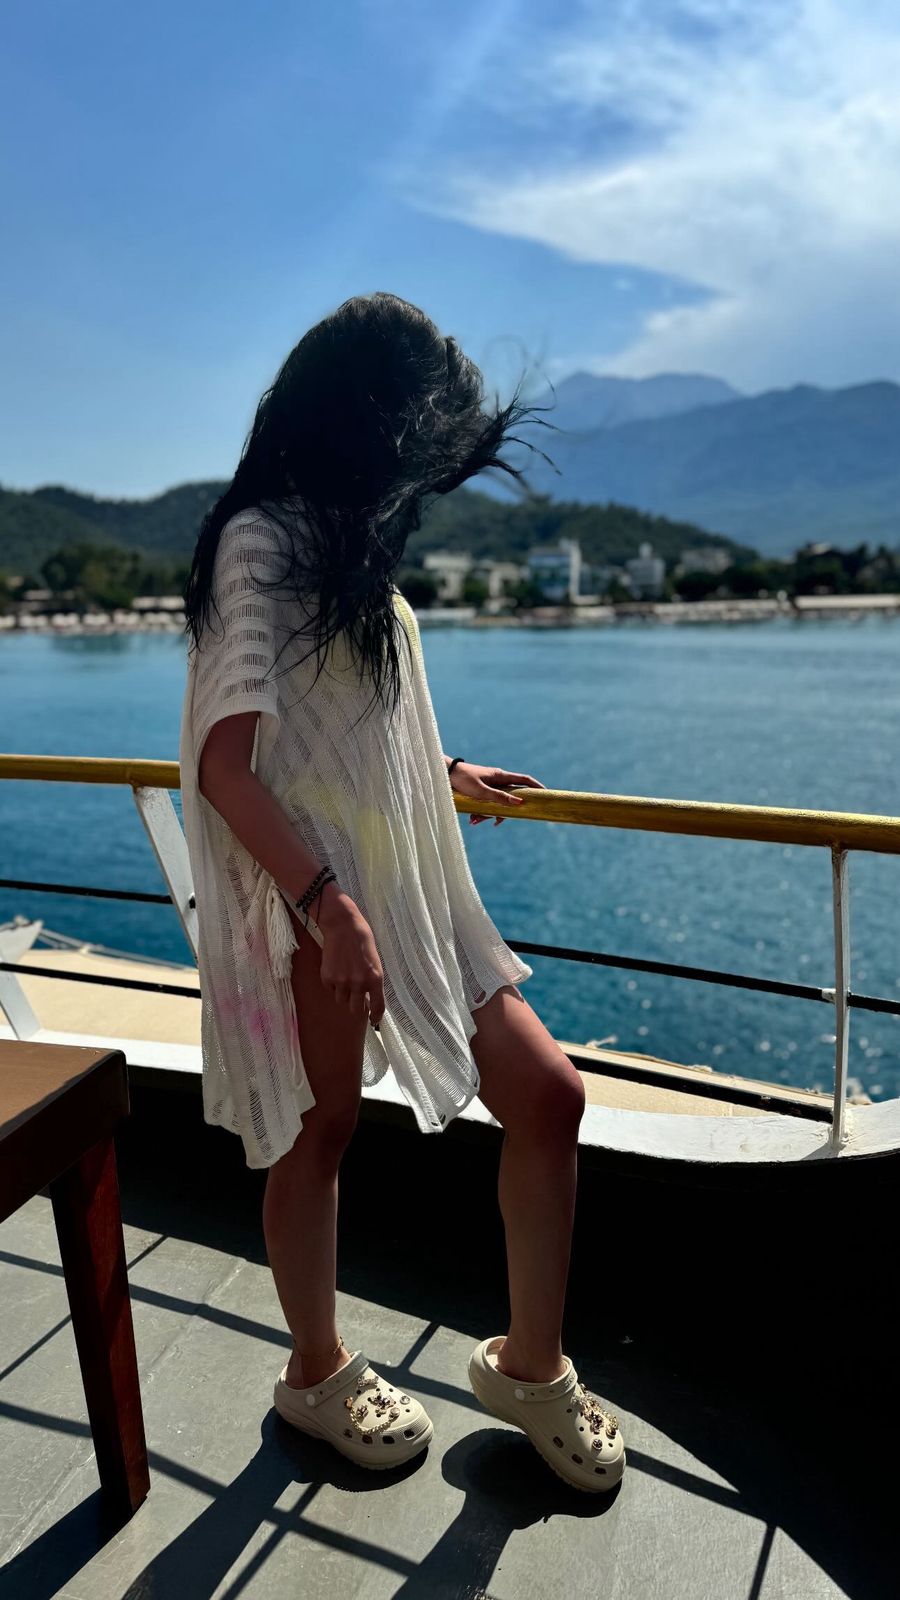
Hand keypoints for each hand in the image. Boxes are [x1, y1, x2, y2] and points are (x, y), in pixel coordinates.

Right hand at [316, 885, 385, 1023]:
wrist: (342, 925)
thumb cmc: (362, 940)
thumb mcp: (375, 961)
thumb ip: (372, 980)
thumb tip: (370, 997)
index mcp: (376, 978)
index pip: (378, 1007)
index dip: (376, 1017)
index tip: (373, 1020)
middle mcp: (359, 983)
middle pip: (356, 1009)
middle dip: (356, 1006)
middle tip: (356, 999)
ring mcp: (342, 982)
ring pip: (341, 1000)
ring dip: (343, 994)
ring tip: (344, 977)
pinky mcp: (327, 978)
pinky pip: (330, 990)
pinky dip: (332, 984)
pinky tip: (335, 969)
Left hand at [448, 761, 545, 825]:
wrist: (445, 775)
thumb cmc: (464, 780)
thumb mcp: (482, 791)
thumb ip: (500, 797)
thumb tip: (520, 803)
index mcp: (501, 776)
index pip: (524, 780)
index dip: (537, 787)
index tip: (546, 794)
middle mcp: (498, 780)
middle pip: (511, 797)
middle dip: (505, 812)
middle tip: (497, 822)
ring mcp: (490, 786)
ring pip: (497, 804)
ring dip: (488, 814)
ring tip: (475, 820)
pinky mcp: (482, 791)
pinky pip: (487, 804)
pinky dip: (481, 813)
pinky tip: (472, 819)